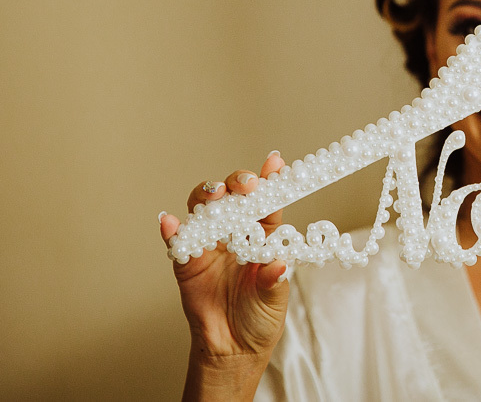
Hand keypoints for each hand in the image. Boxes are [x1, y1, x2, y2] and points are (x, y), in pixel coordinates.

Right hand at [159, 152, 289, 399]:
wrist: (233, 350)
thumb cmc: (260, 317)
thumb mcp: (274, 299)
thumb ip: (273, 280)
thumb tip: (277, 264)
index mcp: (263, 236)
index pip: (268, 203)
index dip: (271, 181)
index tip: (275, 163)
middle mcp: (236, 234)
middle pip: (234, 198)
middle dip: (238, 184)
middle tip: (245, 185)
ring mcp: (210, 246)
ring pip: (205, 210)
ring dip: (207, 196)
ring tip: (214, 194)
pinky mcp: (187, 263)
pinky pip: (178, 242)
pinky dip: (172, 230)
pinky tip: (171, 222)